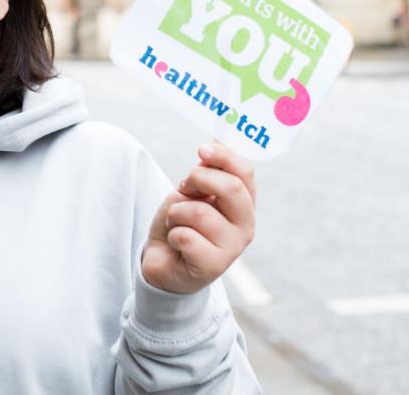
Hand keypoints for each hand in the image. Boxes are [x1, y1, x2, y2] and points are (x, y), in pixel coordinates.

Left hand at [141, 141, 255, 294]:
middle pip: (232, 188)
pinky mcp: (213, 267)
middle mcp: (245, 226)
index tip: (201, 150)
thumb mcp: (191, 192)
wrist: (162, 262)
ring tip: (175, 222)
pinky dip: (172, 234)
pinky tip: (176, 243)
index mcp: (244, 205)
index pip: (246, 173)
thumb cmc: (180, 224)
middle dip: (198, 179)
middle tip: (183, 187)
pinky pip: (186, 237)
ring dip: (176, 212)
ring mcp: (232, 248)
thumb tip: (218, 140)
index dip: (224, 156)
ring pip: (201, 212)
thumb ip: (206, 172)